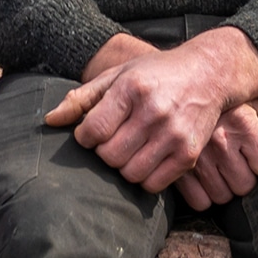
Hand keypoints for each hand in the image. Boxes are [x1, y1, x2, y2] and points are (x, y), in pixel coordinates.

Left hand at [45, 27, 257, 193]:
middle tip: (111, 140)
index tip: (91, 131)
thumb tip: (49, 121)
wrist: (208, 73)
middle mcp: (154, 112)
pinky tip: (145, 159)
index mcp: (132, 88)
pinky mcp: (189, 154)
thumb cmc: (155, 74)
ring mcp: (174, 135)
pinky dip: (143, 178)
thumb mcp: (117, 75)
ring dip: (122, 167)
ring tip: (128, 149)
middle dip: (103, 152)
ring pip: (130, 173)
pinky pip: (153, 185)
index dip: (85, 136)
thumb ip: (81, 98)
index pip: (92, 130)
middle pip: (109, 156)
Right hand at [172, 100, 257, 208]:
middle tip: (231, 161)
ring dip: (222, 187)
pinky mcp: (177, 170)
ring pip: (223, 196)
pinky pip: (200, 202)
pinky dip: (202, 196)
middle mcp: (221, 140)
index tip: (251, 150)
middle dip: (241, 176)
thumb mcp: (250, 103)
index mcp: (243, 124)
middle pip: (245, 185)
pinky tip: (201, 178)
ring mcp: (197, 157)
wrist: (176, 93)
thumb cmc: (221, 103)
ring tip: (216, 168)